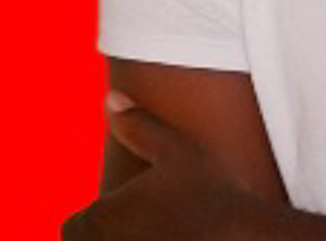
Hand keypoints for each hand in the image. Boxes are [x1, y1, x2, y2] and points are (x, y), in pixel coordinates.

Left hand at [62, 93, 266, 240]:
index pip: (79, 224)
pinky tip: (179, 240)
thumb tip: (111, 98)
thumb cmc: (210, 192)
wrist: (246, 238)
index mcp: (93, 221)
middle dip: (118, 234)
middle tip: (162, 222)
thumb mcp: (177, 149)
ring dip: (133, 240)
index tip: (144, 209)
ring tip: (170, 231)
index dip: (110, 216)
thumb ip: (138, 125)